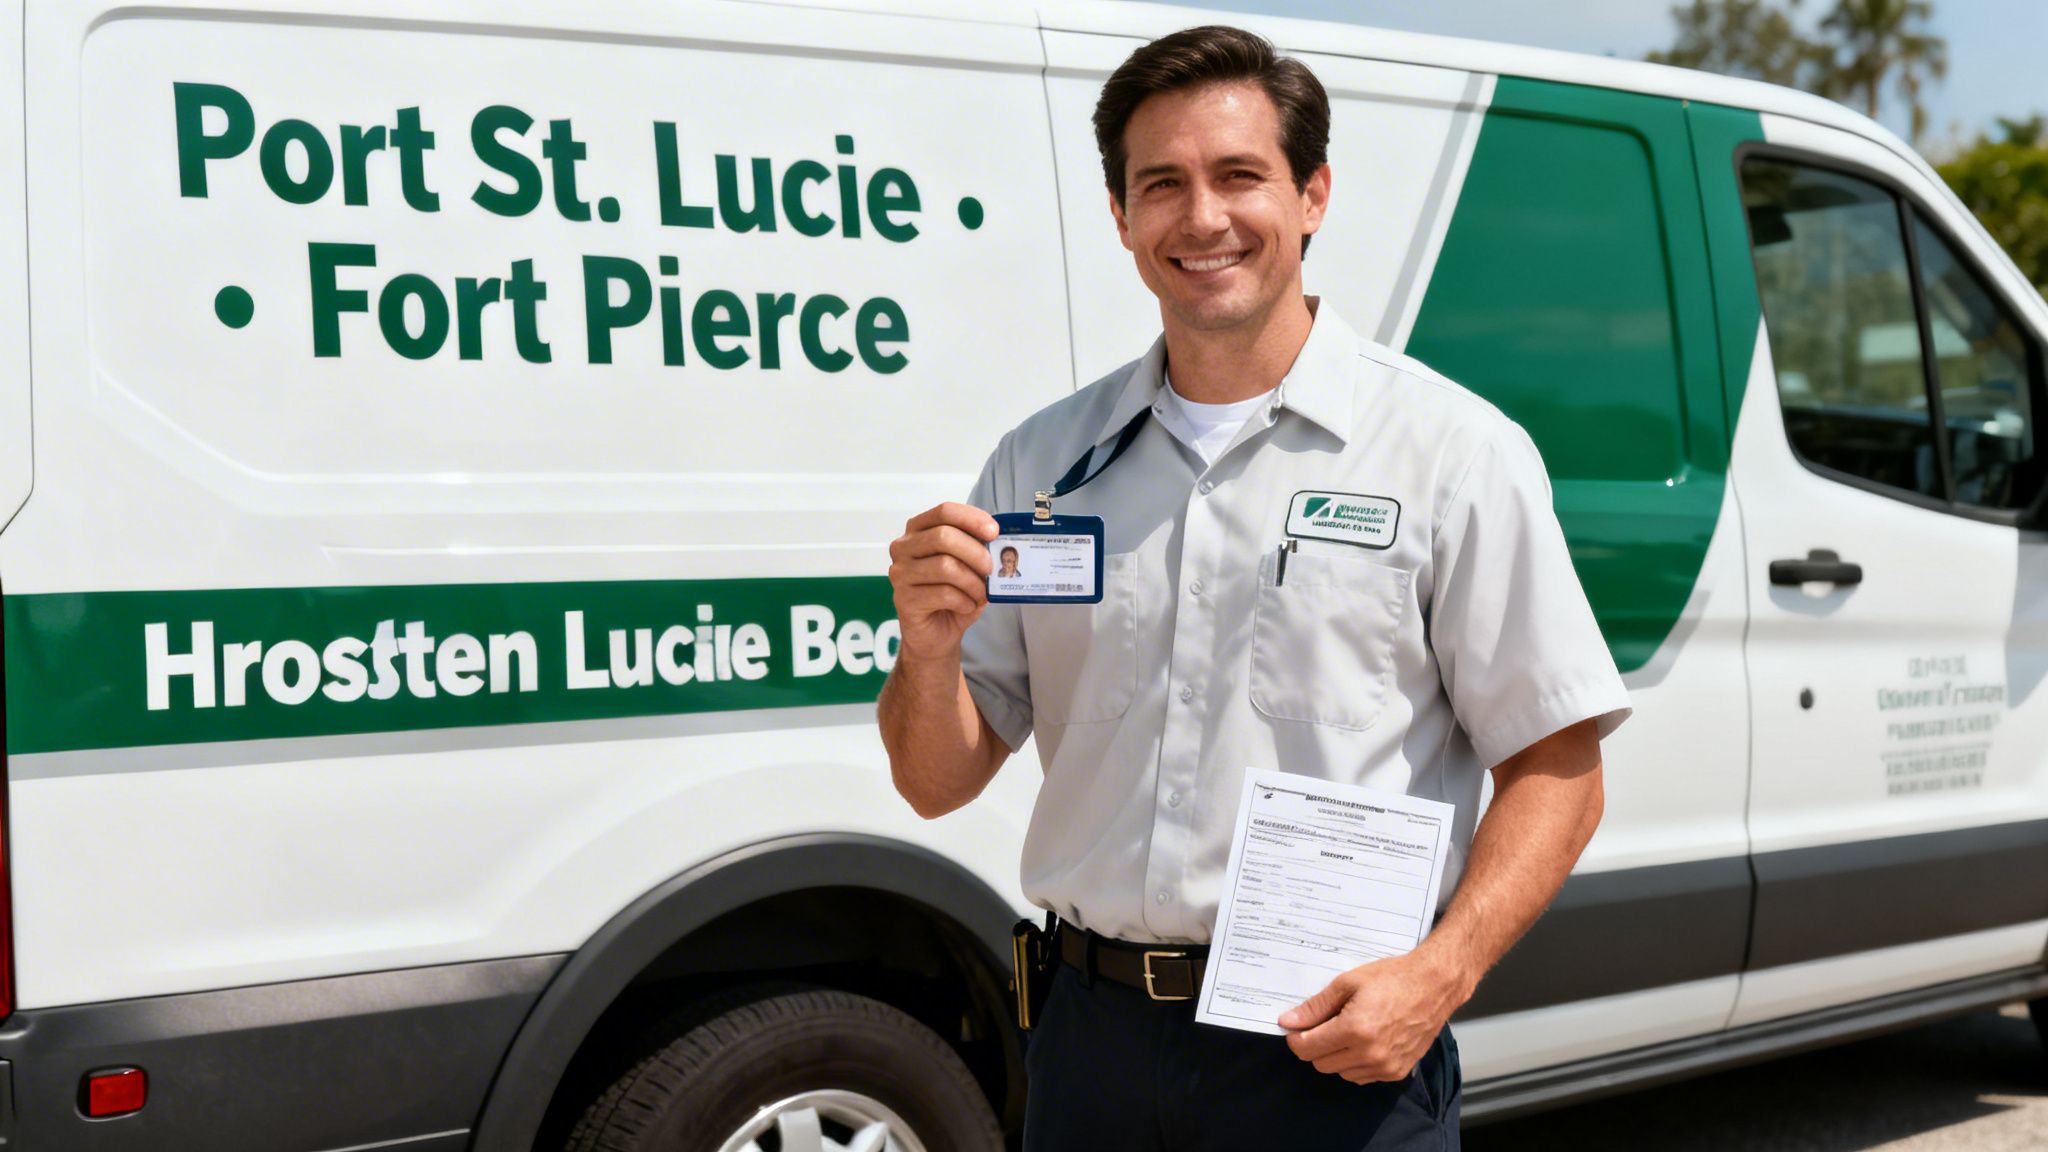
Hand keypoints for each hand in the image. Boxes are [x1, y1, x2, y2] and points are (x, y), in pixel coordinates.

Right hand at [887, 502, 998, 661]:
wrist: (935, 633)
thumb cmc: (952, 595)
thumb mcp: (968, 567)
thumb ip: (977, 549)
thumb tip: (998, 541)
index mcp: (918, 530)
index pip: (944, 512)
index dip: (971, 519)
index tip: (993, 532)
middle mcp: (903, 547)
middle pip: (943, 537)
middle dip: (975, 553)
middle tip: (991, 569)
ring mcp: (900, 573)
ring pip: (945, 566)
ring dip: (973, 582)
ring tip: (980, 593)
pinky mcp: (903, 599)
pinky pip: (943, 594)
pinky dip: (964, 601)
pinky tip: (966, 606)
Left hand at [1278, 950, 1469, 1083]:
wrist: (1434, 986)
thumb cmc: (1392, 978)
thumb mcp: (1348, 983)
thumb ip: (1316, 1006)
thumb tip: (1287, 1021)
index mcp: (1354, 1029)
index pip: (1307, 1048)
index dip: (1296, 1037)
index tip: (1297, 1026)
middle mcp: (1369, 1053)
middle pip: (1320, 1063)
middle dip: (1315, 1045)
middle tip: (1325, 1023)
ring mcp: (1385, 1066)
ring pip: (1340, 1072)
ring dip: (1336, 1055)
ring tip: (1349, 1029)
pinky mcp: (1397, 1072)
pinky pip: (1361, 1077)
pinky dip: (1355, 1063)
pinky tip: (1364, 1040)